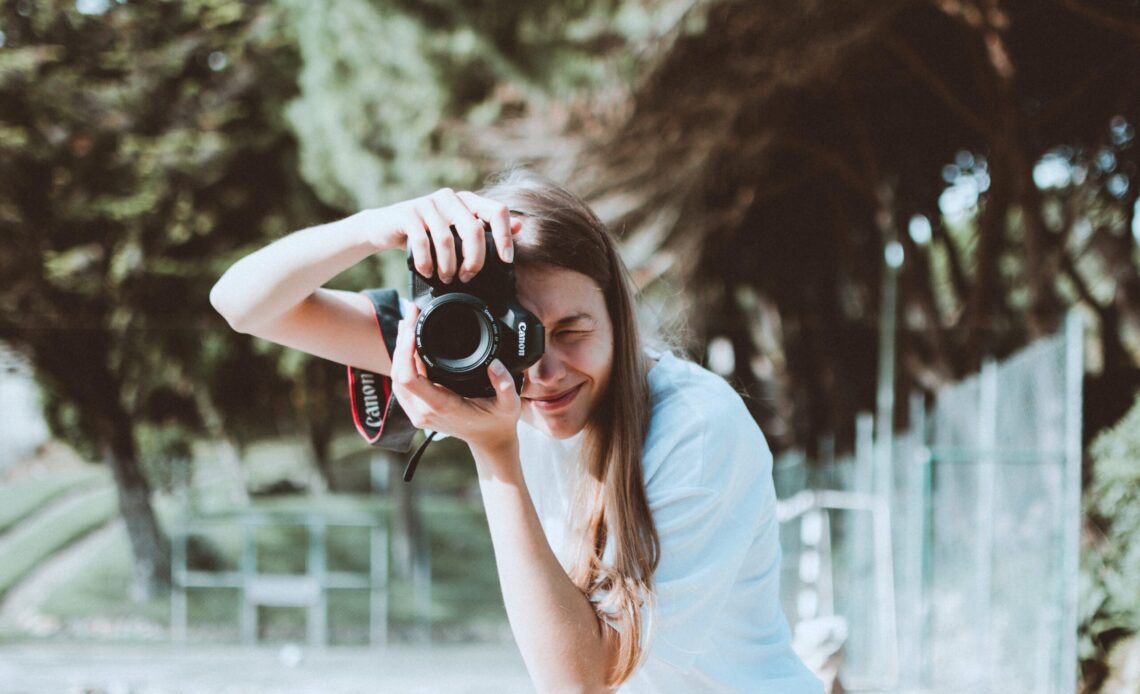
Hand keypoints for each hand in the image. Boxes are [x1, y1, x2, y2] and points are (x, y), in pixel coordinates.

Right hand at [367, 188, 521, 283]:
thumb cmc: (427, 232)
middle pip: (475, 230)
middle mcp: (450, 197)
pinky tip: (428, 272)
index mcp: (467, 200)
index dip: (505, 237)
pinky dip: (427, 262)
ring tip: (446, 278)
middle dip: (475, 260)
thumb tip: (519, 226)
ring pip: (448, 239)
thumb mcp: (456, 230)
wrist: (385, 227)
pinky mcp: (408, 213)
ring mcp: (428, 203)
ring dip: (449, 266)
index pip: (498, 211)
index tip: (506, 260)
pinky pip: (423, 242)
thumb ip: (486, 228)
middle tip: (468, 277)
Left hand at [390, 304, 521, 455]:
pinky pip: (401, 384)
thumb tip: (494, 363)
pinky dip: (401, 362)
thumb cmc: (497, 422)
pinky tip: (408, 344)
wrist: (490, 441)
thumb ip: (504, 384)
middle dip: (401, 342)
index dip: (406, 351)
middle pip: (398, 374)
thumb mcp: (509, 404)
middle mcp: (424, 411)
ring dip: (399, 350)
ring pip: (396, 378)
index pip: (410, 378)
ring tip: (408, 324)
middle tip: (410, 316)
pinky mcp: (417, 410)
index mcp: (442, 406)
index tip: (413, 329)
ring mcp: (418, 413)